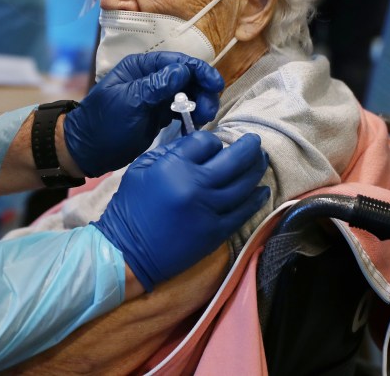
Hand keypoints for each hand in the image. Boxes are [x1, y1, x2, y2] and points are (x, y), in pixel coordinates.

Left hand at [64, 52, 224, 176]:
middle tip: (207, 111)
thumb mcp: (129, 103)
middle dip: (201, 91)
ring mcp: (155, 97)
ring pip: (187, 94)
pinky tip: (194, 126)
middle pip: (186, 78)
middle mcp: (150, 78)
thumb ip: (155, 86)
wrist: (87, 151)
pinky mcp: (158, 115)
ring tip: (202, 120)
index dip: (200, 71)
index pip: (177, 62)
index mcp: (140, 68)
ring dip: (199, 104)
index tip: (215, 86)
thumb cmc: (103, 124)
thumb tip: (182, 70)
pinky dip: (190, 116)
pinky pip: (181, 111)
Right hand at [92, 131, 269, 291]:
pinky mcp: (216, 232)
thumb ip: (170, 152)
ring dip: (256, 169)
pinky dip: (256, 200)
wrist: (127, 250)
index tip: (212, 145)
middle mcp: (196, 186)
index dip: (212, 140)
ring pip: (244, 185)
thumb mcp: (141, 168)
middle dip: (248, 147)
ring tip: (261, 160)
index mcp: (174, 167)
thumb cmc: (131, 207)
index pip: (206, 142)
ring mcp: (209, 210)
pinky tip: (262, 191)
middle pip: (234, 160)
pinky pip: (243, 212)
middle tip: (255, 141)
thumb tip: (199, 144)